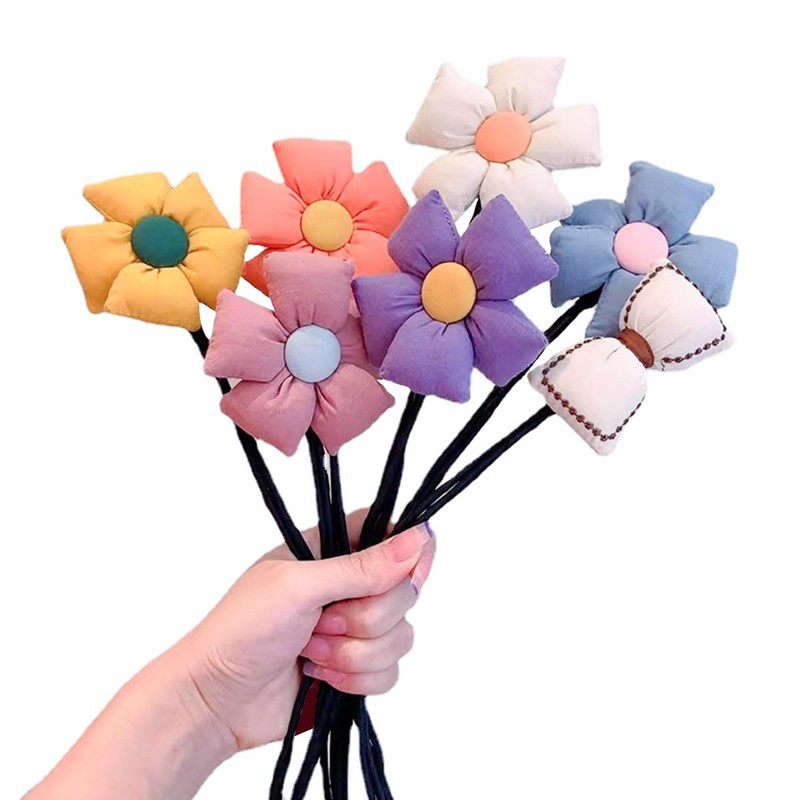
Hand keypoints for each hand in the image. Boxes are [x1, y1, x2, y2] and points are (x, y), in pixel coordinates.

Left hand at [178, 511, 434, 750]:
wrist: (215, 702)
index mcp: (331, 550)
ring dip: (355, 653)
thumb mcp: (300, 587)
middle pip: (404, 591)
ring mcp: (353, 630)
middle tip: (322, 622)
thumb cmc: (242, 629)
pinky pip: (390, 672)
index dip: (410, 552)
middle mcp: (348, 586)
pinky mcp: (356, 670)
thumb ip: (362, 567)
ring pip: (401, 636)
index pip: (391, 533)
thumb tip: (420, 538)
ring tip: (312, 653)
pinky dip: (357, 680)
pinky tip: (320, 678)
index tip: (408, 575)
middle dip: (366, 617)